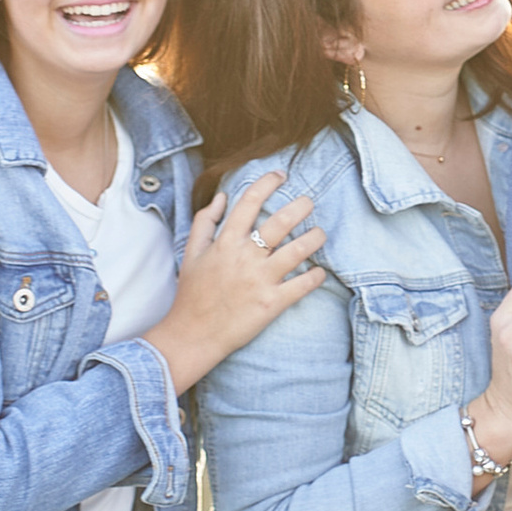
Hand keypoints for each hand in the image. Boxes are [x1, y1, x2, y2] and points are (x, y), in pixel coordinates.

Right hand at [142, 173, 323, 388]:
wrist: (193, 334)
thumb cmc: (192, 293)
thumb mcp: (191, 252)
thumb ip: (205, 221)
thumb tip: (222, 196)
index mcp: (225, 242)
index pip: (249, 202)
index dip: (267, 183)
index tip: (281, 175)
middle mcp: (245, 257)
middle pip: (280, 222)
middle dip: (300, 206)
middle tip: (309, 201)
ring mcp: (260, 280)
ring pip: (297, 251)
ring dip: (314, 238)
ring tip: (320, 233)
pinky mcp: (272, 304)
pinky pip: (302, 286)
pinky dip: (316, 276)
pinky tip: (320, 272)